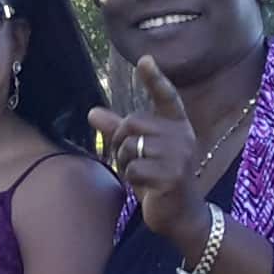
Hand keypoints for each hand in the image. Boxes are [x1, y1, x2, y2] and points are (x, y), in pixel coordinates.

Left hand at [90, 58, 207, 252]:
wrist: (180, 213)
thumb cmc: (158, 178)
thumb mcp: (139, 152)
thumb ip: (118, 131)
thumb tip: (91, 112)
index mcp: (177, 126)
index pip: (166, 97)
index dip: (155, 79)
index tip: (144, 60)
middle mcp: (182, 136)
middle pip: (132, 123)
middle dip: (119, 142)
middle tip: (129, 160)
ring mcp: (179, 155)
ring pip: (130, 146)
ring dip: (124, 163)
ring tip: (140, 174)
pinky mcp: (172, 175)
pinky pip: (133, 168)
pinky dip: (130, 179)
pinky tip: (145, 187)